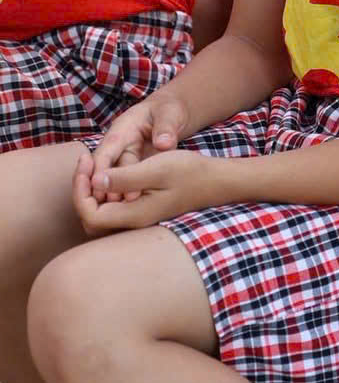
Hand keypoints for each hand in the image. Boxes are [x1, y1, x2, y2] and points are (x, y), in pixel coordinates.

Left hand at [73, 147, 229, 232]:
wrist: (215, 181)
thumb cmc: (189, 172)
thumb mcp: (157, 168)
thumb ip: (125, 177)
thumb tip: (95, 181)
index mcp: (133, 214)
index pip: (90, 213)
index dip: (80, 189)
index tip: (87, 161)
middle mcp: (132, 222)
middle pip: (90, 218)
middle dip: (81, 191)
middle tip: (86, 163)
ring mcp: (138, 218)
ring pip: (101, 214)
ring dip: (92, 191)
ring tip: (95, 166)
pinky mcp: (143, 211)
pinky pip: (114, 208)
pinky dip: (105, 192)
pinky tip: (112, 173)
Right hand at [86, 91, 190, 205]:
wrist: (172, 110)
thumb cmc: (169, 109)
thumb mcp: (169, 114)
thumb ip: (166, 128)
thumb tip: (164, 143)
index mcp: (121, 130)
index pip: (105, 153)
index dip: (101, 171)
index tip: (102, 187)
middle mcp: (117, 146)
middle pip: (103, 169)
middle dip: (105, 187)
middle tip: (115, 203)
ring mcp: (123, 157)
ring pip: (114, 179)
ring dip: (116, 193)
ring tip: (126, 207)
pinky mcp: (131, 168)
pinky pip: (124, 183)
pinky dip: (126, 194)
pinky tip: (134, 207)